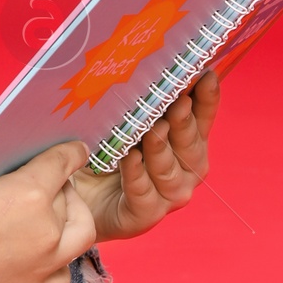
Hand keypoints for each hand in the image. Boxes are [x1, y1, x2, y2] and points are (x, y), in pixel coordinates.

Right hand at [0, 138, 99, 282]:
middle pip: (72, 198)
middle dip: (63, 188)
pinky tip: (41, 255)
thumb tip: (32, 168)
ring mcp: (44, 266)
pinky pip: (63, 276)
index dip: (71, 153)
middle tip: (51, 186)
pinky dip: (58, 262)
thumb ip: (10, 173)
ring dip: (69, 221)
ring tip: (52, 219)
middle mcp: (46, 230)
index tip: (76, 151)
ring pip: (80, 235)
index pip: (63, 162)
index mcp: (29, 192)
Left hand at [74, 70, 218, 240]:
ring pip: (170, 172)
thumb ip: (141, 103)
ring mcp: (168, 196)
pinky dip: (136, 174)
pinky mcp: (145, 215)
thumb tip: (145, 67)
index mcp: (186, 145)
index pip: (203, 119)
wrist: (75, 193)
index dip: (207, 99)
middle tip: (177, 102)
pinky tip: (128, 156)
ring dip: (160, 148)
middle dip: (184, 123)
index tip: (206, 75)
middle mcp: (185, 171)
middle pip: (191, 146)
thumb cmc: (105, 151)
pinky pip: (143, 193)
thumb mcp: (123, 122)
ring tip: (151, 128)